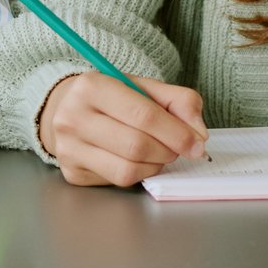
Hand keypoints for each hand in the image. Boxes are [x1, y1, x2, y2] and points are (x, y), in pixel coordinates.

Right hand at [35, 72, 207, 187]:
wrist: (69, 109)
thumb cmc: (111, 98)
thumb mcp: (144, 87)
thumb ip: (179, 101)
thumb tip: (199, 134)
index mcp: (92, 87)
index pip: (144, 115)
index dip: (177, 133)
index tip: (197, 143)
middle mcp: (72, 117)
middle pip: (137, 146)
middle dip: (168, 150)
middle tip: (177, 148)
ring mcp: (68, 148)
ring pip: (128, 169)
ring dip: (155, 165)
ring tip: (158, 152)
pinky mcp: (72, 172)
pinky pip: (118, 181)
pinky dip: (139, 173)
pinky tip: (138, 160)